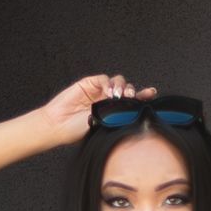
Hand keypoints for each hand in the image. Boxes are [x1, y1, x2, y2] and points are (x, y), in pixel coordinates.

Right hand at [37, 74, 152, 143]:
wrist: (58, 126)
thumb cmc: (79, 131)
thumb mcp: (104, 126)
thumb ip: (119, 117)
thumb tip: (136, 112)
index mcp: (115, 111)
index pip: (133, 101)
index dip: (143, 96)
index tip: (152, 93)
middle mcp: (109, 100)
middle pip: (128, 89)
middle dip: (133, 91)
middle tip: (131, 97)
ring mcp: (99, 91)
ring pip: (118, 81)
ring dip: (121, 86)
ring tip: (118, 96)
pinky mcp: (89, 83)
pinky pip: (104, 78)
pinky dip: (108, 83)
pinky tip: (107, 92)